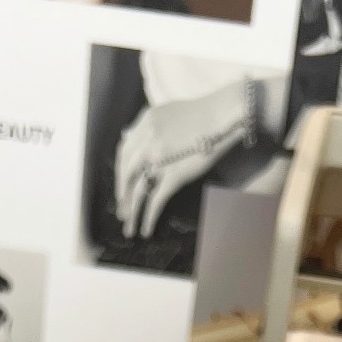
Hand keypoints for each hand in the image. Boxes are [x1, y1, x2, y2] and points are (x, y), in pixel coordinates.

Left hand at [113, 82, 248, 238]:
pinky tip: (145, 229)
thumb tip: (126, 135)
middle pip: (126, 173)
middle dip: (121, 195)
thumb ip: (146, 125)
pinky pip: (155, 200)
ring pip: (137, 190)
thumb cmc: (200, 113)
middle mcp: (147, 141)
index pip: (123, 151)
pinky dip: (148, 217)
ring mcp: (159, 159)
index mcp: (144, 124)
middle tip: (121, 212)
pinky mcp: (174, 175)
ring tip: (129, 227)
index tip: (121, 185)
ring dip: (131, 211)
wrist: (221, 115)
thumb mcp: (166, 112)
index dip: (120, 171)